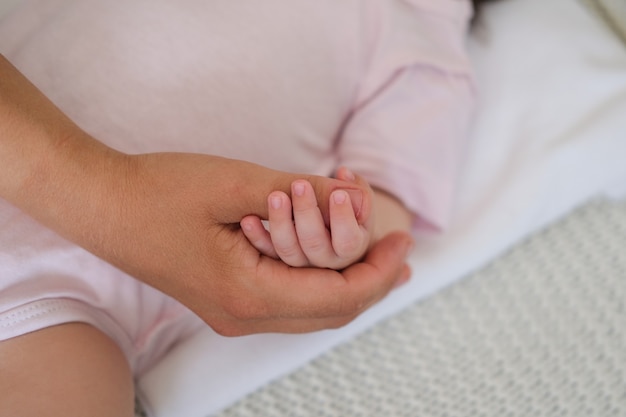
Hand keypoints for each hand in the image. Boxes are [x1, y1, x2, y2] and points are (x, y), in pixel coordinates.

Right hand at [1, 55, 413, 335]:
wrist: (102, 205)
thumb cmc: (159, 191)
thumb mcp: (239, 181)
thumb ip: (301, 193)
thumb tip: (349, 199)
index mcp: (248, 293)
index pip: (339, 297)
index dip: (379, 271)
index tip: (403, 241)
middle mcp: (243, 316)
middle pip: (331, 313)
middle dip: (372, 283)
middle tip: (400, 251)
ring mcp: (232, 314)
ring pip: (311, 313)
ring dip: (348, 285)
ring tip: (377, 256)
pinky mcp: (224, 301)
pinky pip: (288, 303)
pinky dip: (318, 283)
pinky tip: (330, 258)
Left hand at [240, 168, 373, 269]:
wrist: (334, 233)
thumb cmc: (350, 213)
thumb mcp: (359, 202)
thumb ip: (356, 188)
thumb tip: (344, 174)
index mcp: (351, 248)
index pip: (349, 240)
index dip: (343, 218)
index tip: (337, 194)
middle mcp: (326, 261)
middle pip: (316, 245)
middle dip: (307, 212)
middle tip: (300, 184)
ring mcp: (301, 264)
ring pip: (289, 251)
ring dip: (281, 222)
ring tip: (275, 196)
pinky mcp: (278, 263)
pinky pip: (266, 253)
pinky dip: (257, 237)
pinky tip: (249, 218)